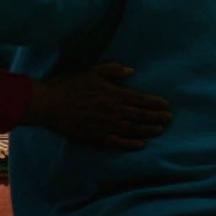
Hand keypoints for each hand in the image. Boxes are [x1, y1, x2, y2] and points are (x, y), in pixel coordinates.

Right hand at [27, 63, 170, 150]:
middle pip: (140, 116)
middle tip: (169, 120)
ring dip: (148, 130)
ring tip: (159, 130)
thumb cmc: (68, 85)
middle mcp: (112, 111)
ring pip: (132, 129)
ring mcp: (104, 125)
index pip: (141, 99)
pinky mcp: (94, 137)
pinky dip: (130, 143)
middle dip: (157, 117)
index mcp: (113, 94)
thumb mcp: (91, 71)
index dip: (155, 103)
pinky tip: (140, 144)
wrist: (47, 104)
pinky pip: (117, 142)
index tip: (166, 106)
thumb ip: (113, 70)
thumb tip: (132, 72)